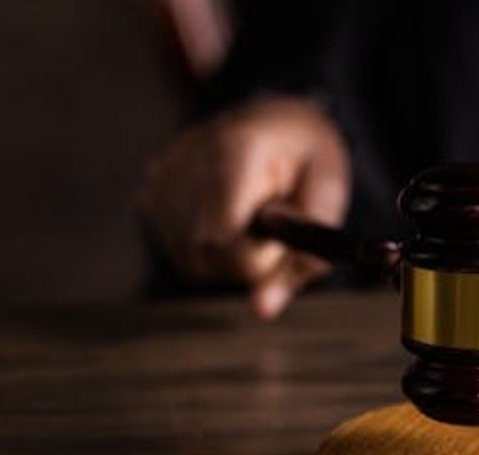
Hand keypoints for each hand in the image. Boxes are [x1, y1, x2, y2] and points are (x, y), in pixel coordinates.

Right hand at [137, 95, 350, 318]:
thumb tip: (263, 310)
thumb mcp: (329, 198)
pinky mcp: (150, 190)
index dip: (254, 258)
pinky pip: (181, 250)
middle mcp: (187, 159)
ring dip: (229, 256)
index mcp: (235, 149)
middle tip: (272, 227)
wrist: (275, 119)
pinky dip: (209, 247)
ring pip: (192, 260)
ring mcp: (162, 175)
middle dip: (246, 260)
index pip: (222, 237)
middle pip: (205, 254)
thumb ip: (304, 256)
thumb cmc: (307, 159)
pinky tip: (227, 215)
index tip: (279, 240)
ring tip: (251, 216)